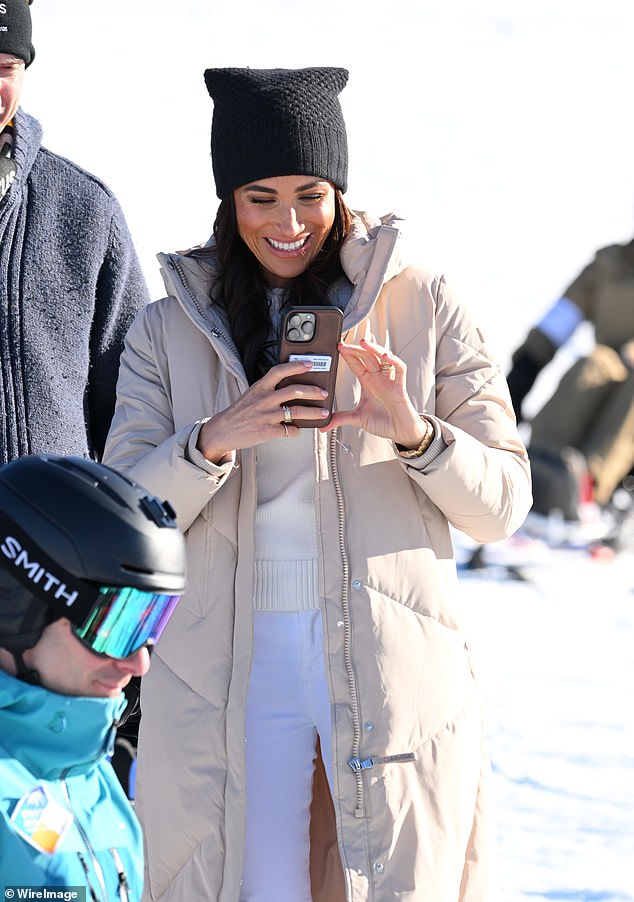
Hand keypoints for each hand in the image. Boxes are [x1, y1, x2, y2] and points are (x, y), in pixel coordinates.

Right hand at [197, 359, 329, 462]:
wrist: (223, 430)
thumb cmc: (239, 412)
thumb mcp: (252, 394)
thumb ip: (269, 391)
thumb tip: (292, 391)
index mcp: (260, 387)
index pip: (280, 371)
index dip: (296, 366)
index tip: (309, 364)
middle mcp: (264, 399)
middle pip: (294, 391)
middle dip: (313, 391)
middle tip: (324, 393)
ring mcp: (267, 415)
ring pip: (296, 412)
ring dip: (313, 412)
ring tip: (324, 412)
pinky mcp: (268, 431)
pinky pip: (289, 430)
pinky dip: (296, 431)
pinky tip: (298, 430)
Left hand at [322, 338, 425, 447]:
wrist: (400, 431)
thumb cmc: (383, 421)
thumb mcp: (357, 419)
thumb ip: (340, 419)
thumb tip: (322, 427)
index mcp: (367, 382)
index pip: (356, 363)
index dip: (348, 354)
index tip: (337, 346)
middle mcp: (378, 378)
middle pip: (367, 357)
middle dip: (356, 349)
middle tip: (344, 345)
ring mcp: (389, 380)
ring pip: (383, 358)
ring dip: (374, 349)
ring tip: (364, 344)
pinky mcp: (400, 386)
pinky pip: (399, 369)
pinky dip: (394, 361)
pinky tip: (386, 356)